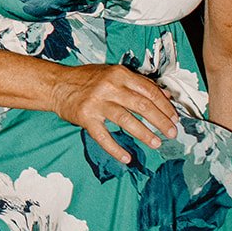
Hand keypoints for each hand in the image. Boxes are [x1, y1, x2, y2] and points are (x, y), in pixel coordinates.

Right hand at [50, 63, 177, 164]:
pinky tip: (126, 157)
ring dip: (144, 133)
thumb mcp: (113, 73)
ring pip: (126, 120)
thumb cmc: (87, 79)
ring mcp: (97, 102)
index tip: (174, 117)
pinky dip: (115, 149)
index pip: (148, 90)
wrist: (57, 84)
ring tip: (156, 143)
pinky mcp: (86, 117)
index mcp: (119, 74)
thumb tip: (165, 94)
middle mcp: (109, 87)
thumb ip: (138, 82)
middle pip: (142, 105)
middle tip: (171, 132)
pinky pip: (103, 136)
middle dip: (160, 121)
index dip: (164, 105)